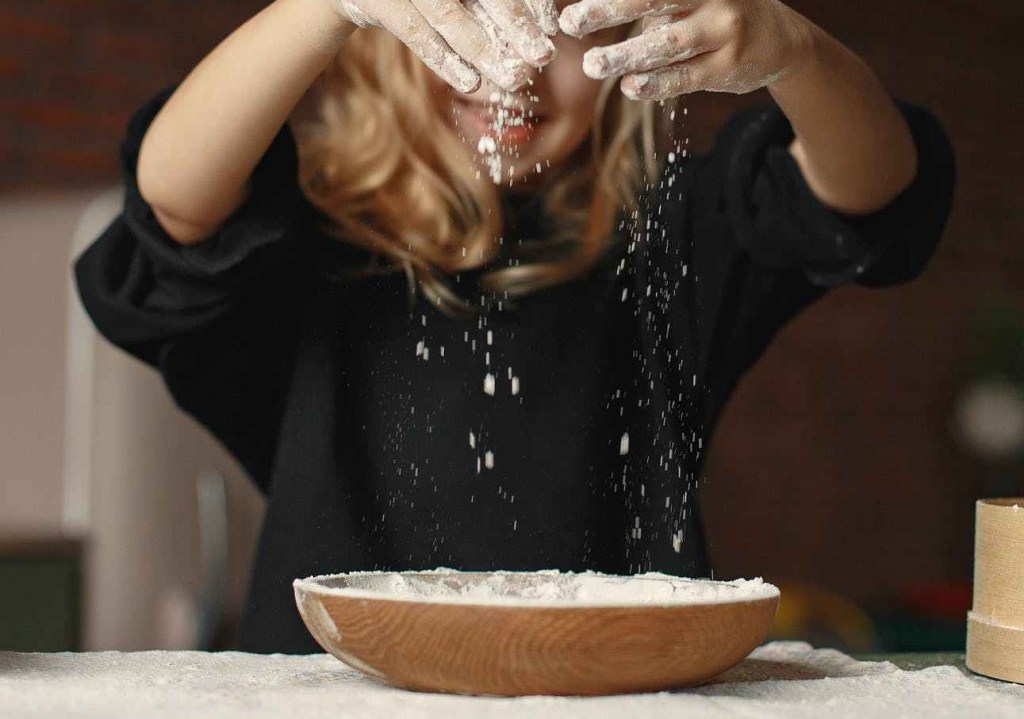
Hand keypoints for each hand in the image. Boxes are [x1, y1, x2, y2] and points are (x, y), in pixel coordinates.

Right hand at [332, 0, 559, 92]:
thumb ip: (491, 3)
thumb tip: (541, 26)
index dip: (529, 2)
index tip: (551, 28)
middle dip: (515, 26)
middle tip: (543, 57)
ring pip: (449, 15)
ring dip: (484, 51)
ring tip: (513, 80)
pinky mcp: (376, 0)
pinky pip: (416, 33)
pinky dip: (445, 59)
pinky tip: (471, 83)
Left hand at [559, 0, 811, 100]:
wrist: (781, 41)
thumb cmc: (716, 10)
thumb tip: (595, 5)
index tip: (570, 5)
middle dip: (609, 9)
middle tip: (571, 22)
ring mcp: (724, 30)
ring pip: (668, 44)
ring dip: (625, 56)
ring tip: (593, 65)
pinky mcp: (728, 66)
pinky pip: (685, 76)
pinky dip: (655, 83)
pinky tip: (629, 87)